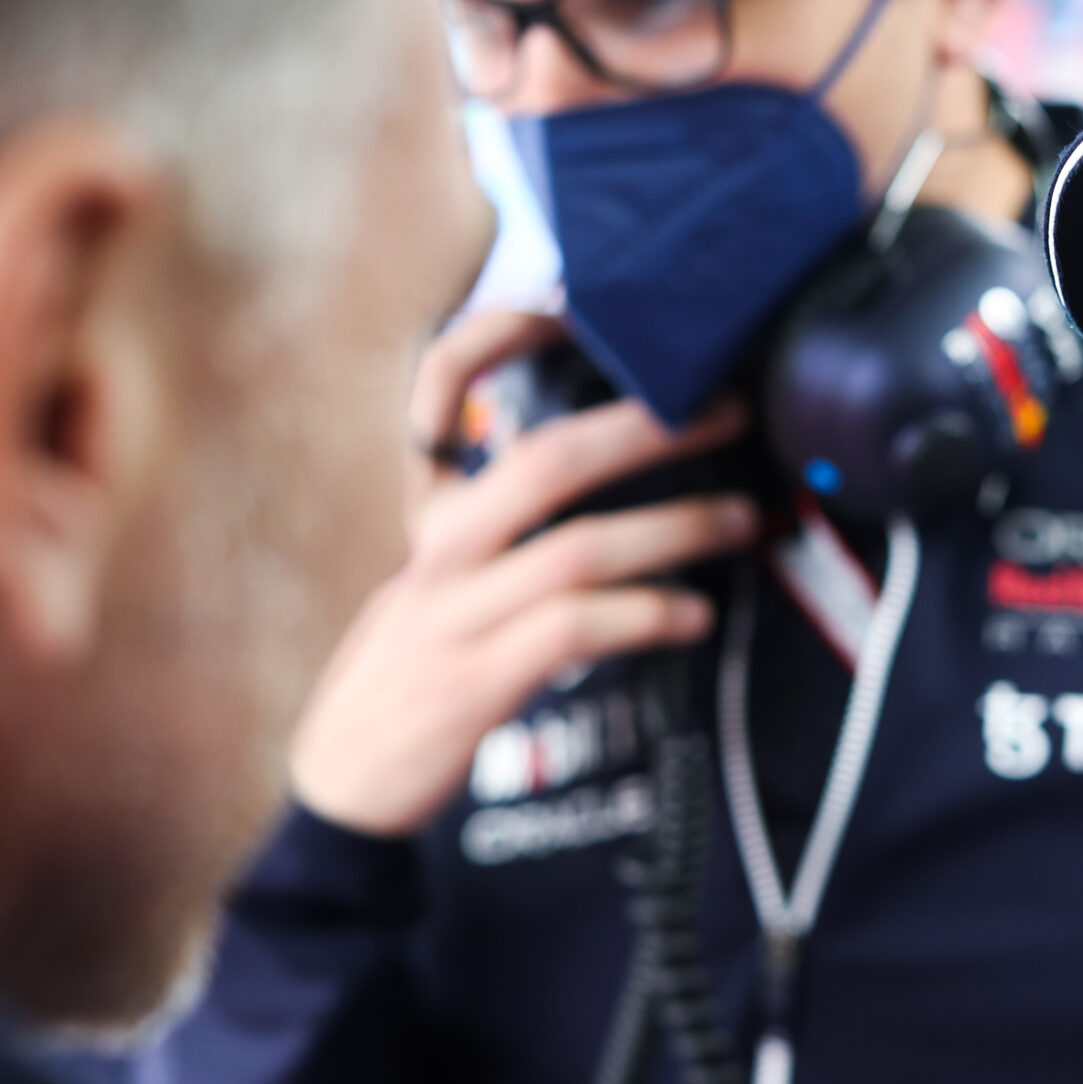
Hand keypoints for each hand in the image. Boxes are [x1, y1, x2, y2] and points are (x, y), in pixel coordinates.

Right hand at [289, 310, 755, 836]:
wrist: (342, 780)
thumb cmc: (414, 665)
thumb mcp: (439, 571)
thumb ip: (500, 516)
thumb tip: (598, 459)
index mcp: (432, 509)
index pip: (442, 381)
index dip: (508, 325)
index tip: (589, 302)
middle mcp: (438, 549)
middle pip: (546, 458)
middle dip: (649, 427)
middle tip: (728, 409)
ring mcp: (454, 615)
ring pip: (576, 548)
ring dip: (675, 529)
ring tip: (740, 521)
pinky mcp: (474, 682)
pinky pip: (573, 630)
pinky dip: (646, 616)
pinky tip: (693, 616)